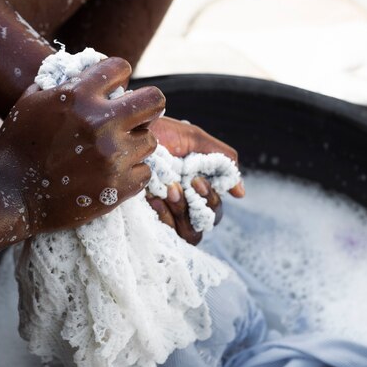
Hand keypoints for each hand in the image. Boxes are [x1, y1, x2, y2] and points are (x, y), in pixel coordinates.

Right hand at [0, 58, 164, 234]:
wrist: (9, 195)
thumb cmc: (15, 145)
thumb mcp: (31, 102)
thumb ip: (62, 84)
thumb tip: (85, 72)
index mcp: (78, 96)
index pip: (121, 68)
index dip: (119, 76)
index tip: (116, 88)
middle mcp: (101, 123)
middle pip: (155, 101)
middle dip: (147, 106)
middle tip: (136, 116)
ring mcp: (112, 157)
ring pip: (151, 140)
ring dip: (136, 143)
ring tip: (116, 151)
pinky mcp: (118, 187)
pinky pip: (145, 172)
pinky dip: (132, 173)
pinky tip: (113, 173)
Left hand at [147, 117, 243, 243]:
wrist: (126, 132)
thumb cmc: (158, 132)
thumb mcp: (193, 139)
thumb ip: (221, 160)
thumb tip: (240, 193)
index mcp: (195, 188)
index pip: (214, 209)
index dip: (212, 200)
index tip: (197, 182)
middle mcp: (182, 204)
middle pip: (205, 224)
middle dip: (198, 205)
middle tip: (182, 186)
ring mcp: (164, 214)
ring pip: (190, 234)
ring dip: (182, 211)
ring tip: (168, 191)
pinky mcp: (146, 220)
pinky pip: (167, 234)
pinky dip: (164, 216)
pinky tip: (153, 198)